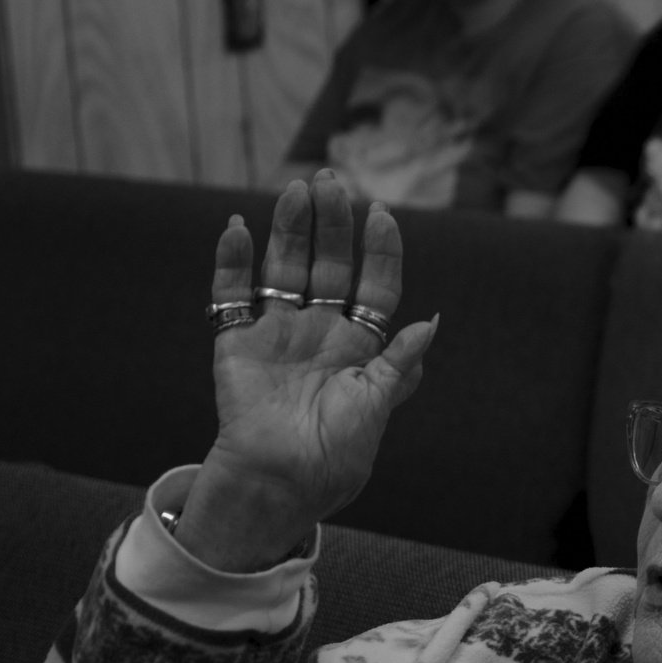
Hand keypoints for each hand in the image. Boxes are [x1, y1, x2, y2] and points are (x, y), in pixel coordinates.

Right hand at [179, 173, 436, 570]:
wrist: (281, 482)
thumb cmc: (336, 453)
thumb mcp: (377, 405)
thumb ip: (400, 363)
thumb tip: (430, 323)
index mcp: (360, 345)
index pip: (374, 285)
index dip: (379, 250)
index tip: (382, 213)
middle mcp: (320, 331)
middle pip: (329, 264)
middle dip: (333, 223)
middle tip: (332, 181)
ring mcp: (277, 333)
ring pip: (284, 268)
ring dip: (289, 228)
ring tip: (295, 190)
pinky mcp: (235, 343)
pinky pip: (230, 295)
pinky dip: (231, 262)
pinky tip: (236, 228)